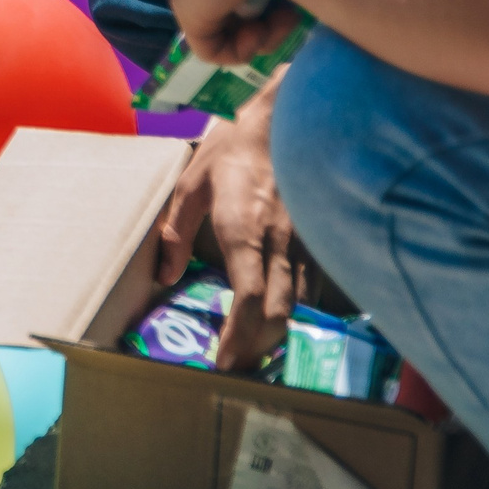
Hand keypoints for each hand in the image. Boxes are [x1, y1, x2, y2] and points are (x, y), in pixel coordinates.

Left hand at [156, 82, 293, 370]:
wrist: (289, 117)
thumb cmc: (234, 147)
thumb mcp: (190, 182)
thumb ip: (176, 230)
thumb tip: (168, 275)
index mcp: (244, 230)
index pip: (249, 299)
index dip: (238, 337)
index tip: (223, 362)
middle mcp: (279, 243)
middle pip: (278, 314)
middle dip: (258, 349)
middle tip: (236, 371)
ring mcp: (305, 243)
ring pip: (298, 306)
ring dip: (277, 336)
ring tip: (253, 355)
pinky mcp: (320, 240)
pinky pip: (310, 288)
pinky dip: (295, 313)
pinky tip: (279, 322)